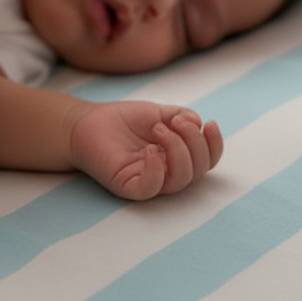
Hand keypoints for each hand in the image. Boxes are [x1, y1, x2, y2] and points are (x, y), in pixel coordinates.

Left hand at [69, 100, 222, 199]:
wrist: (87, 122)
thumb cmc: (122, 120)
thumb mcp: (157, 112)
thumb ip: (181, 116)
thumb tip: (199, 124)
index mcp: (178, 156)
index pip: (207, 160)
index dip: (214, 145)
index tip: (210, 123)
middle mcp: (168, 172)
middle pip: (198, 170)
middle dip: (194, 142)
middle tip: (174, 122)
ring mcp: (149, 181)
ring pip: (180, 180)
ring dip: (177, 150)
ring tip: (158, 128)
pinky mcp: (130, 187)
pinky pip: (151, 188)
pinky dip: (156, 170)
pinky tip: (150, 150)